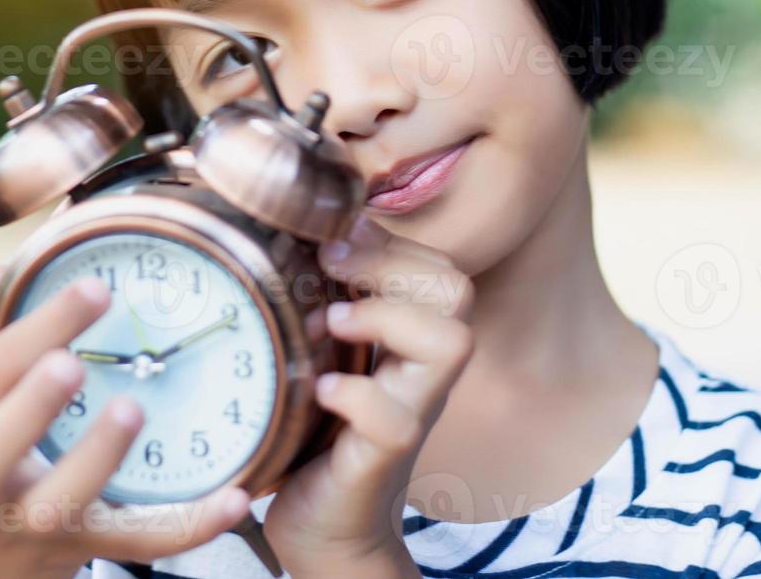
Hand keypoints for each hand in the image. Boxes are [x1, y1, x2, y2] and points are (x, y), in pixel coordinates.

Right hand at [0, 266, 254, 578]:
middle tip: (73, 361)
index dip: (38, 327)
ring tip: (131, 410)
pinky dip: (190, 525)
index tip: (92, 289)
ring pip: (65, 497)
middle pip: (4, 440)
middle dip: (37, 401)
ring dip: (100, 456)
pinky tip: (236, 499)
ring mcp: (33, 521)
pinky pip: (140, 543)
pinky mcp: (79, 551)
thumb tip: (0, 270)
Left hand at [262, 215, 474, 578]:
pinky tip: (318, 391)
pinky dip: (353, 393)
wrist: (325, 528)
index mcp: (410, 342)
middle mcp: (422, 373)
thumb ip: (328, 305)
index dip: (391, 243)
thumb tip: (303, 232)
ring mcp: (412, 412)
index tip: (330, 243)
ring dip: (385, 318)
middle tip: (331, 268)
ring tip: (332, 326)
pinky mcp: (384, 455)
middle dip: (392, 263)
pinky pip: (391, 415)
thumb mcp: (324, 358)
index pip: (439, 267)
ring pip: (450, 342)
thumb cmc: (318, 436)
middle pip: (457, 289)